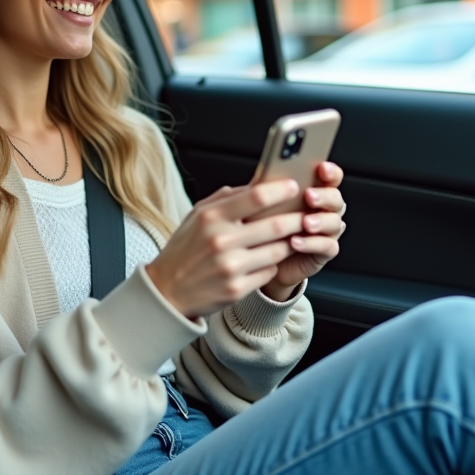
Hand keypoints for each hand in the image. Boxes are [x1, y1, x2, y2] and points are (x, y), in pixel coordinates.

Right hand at [146, 180, 305, 319]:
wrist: (167, 290)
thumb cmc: (184, 249)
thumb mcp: (197, 215)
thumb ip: (226, 198)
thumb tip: (257, 184)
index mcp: (211, 218)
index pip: (256, 197)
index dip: (280, 190)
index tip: (294, 187)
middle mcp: (221, 242)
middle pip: (276, 225)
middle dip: (297, 218)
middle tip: (307, 214)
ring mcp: (230, 268)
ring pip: (278, 250)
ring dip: (290, 243)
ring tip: (292, 236)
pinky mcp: (237, 289)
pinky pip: (269, 272)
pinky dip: (272, 264)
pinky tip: (267, 259)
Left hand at [262, 161, 345, 300]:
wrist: (260, 257)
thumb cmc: (262, 226)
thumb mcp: (262, 203)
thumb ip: (268, 188)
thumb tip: (264, 174)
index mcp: (314, 191)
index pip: (330, 177)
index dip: (330, 171)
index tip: (321, 168)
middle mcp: (324, 210)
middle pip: (336, 198)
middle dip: (324, 196)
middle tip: (309, 196)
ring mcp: (326, 231)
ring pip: (335, 222)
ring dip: (321, 221)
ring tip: (305, 222)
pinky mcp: (323, 252)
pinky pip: (327, 246)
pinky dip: (313, 243)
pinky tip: (296, 241)